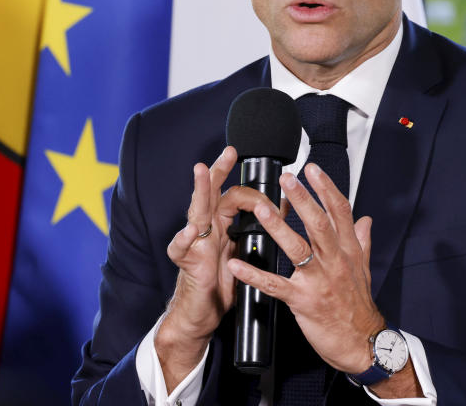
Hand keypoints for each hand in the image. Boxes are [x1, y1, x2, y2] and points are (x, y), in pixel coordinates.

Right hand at [155, 147, 271, 391]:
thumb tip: (283, 207)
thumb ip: (257, 229)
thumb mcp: (243, 252)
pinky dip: (185, 238)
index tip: (273, 188)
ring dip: (198, 190)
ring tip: (201, 171)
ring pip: (195, 210)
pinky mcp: (186, 261)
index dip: (253, 190)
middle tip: (229, 152)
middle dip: (219, 170)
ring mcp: (194, 243)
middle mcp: (207, 229)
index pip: (234, 196)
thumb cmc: (221, 282)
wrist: (201, 313)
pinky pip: (182, 248)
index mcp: (222, 225)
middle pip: (212, 193)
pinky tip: (190, 231)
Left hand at [226, 163, 384, 373]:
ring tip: (261, 209)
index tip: (312, 169)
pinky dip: (254, 275)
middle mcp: (334, 261)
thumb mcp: (363, 269)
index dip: (326, 188)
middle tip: (286, 178)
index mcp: (347, 250)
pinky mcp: (303, 301)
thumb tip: (365, 219)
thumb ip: (361, 240)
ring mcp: (319, 281)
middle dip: (302, 199)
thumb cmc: (358, 306)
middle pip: (319, 223)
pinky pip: (275, 285)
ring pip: (298, 248)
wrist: (361, 343)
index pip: (339, 212)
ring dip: (277, 227)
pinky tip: (237, 265)